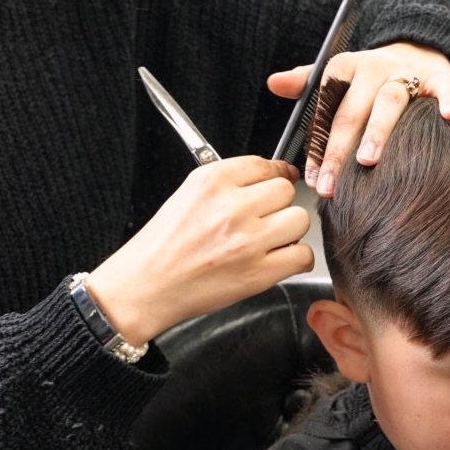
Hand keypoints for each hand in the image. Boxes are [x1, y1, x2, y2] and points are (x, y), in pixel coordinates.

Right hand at [86, 156, 312, 346]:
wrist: (147, 284)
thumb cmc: (163, 245)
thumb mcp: (188, 194)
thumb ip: (228, 182)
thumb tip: (273, 174)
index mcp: (212, 182)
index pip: (265, 165)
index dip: (274, 175)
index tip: (277, 181)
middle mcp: (232, 207)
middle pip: (286, 191)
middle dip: (278, 205)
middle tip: (263, 219)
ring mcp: (248, 241)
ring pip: (299, 220)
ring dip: (290, 230)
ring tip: (269, 240)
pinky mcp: (258, 273)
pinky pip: (302, 255)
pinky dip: (295, 258)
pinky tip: (277, 260)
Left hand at [267, 42, 449, 196]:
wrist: (416, 49)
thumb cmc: (370, 76)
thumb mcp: (339, 75)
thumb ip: (306, 82)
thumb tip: (273, 83)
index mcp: (344, 68)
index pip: (324, 110)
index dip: (316, 146)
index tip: (311, 179)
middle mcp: (373, 68)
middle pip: (351, 111)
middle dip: (338, 150)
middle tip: (330, 184)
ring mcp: (406, 73)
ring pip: (390, 101)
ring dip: (378, 131)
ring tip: (368, 160)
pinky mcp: (438, 76)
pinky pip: (444, 87)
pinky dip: (448, 100)